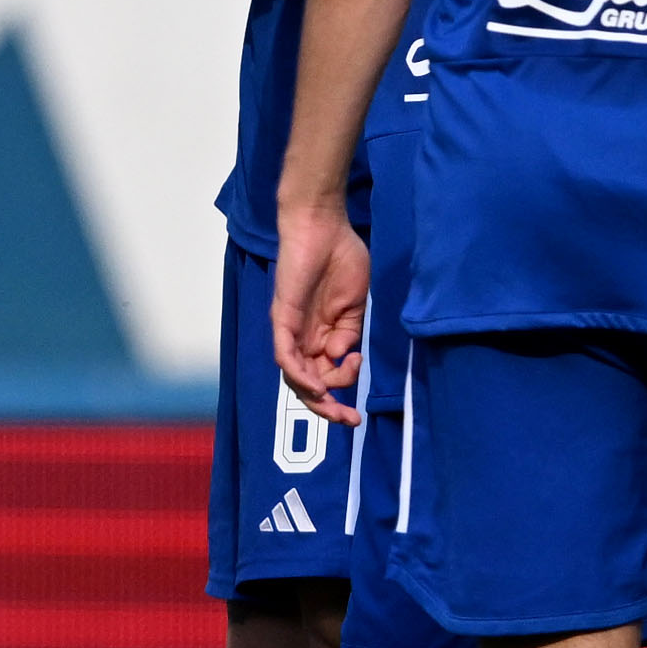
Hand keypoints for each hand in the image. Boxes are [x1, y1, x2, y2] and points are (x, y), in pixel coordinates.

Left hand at [269, 192, 370, 424]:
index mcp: (324, 335)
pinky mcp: (282, 318)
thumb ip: (351, 332)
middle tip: (350, 421)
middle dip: (329, 407)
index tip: (363, 371)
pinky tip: (315, 386)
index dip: (346, 384)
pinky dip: (298, 373)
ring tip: (333, 405)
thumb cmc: (342, 257)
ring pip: (295, 376)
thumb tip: (343, 357)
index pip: (328, 374)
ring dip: (314, 397)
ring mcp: (292, 329)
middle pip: (310, 385)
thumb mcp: (356, 303)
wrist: (323, 226)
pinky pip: (284, 354)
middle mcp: (305, 338)